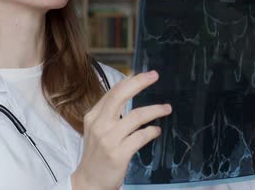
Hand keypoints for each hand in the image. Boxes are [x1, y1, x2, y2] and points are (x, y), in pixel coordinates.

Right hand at [71, 71, 171, 189]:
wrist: (89, 182)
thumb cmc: (96, 154)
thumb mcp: (96, 129)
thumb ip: (110, 113)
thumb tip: (130, 92)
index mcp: (93, 116)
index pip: (113, 92)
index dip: (130, 81)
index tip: (145, 74)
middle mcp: (99, 125)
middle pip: (120, 96)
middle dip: (139, 83)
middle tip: (155, 76)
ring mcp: (108, 139)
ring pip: (136, 116)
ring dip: (155, 110)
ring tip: (166, 108)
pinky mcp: (118, 154)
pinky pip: (140, 137)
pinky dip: (151, 132)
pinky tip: (156, 131)